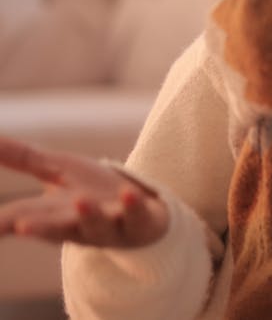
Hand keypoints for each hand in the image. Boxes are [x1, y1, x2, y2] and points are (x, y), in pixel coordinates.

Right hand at [0, 134, 167, 247]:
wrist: (141, 213)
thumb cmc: (92, 191)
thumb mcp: (57, 171)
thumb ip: (24, 159)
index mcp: (50, 216)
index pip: (21, 218)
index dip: (3, 223)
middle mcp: (76, 226)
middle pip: (55, 229)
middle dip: (39, 228)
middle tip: (21, 226)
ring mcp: (109, 227)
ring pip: (96, 225)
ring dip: (89, 214)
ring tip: (81, 200)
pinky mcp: (139, 223)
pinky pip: (136, 216)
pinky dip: (132, 206)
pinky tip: (128, 192)